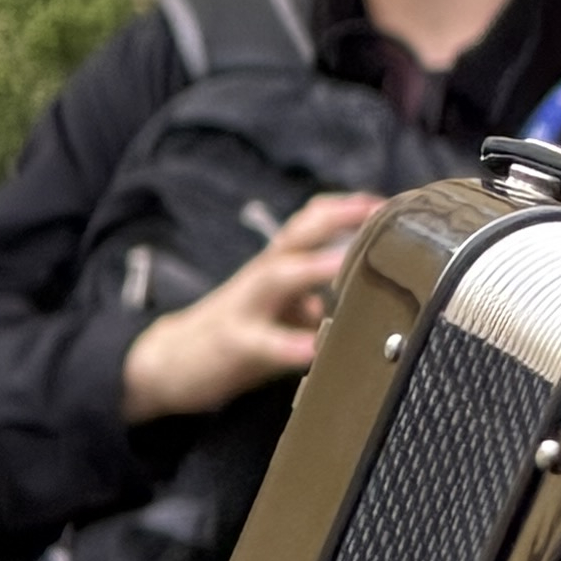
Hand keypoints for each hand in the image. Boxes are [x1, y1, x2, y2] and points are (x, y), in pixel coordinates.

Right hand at [119, 192, 370, 425]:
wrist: (169, 360)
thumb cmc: (239, 329)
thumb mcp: (282, 308)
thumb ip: (320, 299)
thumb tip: (370, 296)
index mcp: (278, 265)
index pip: (311, 221)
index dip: (348, 208)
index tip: (391, 201)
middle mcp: (264, 276)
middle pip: (299, 233)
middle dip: (338, 218)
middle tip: (380, 211)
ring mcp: (246, 307)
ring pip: (279, 277)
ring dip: (315, 268)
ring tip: (349, 264)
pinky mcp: (235, 344)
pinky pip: (265, 342)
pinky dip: (290, 345)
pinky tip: (314, 349)